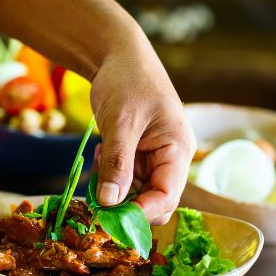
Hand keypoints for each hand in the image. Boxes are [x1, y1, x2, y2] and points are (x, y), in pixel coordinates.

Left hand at [89, 32, 195, 223]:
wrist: (116, 56)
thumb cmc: (127, 81)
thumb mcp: (121, 123)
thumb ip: (118, 164)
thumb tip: (110, 204)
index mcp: (178, 150)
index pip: (167, 196)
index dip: (142, 212)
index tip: (112, 219)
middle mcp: (169, 159)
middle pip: (152, 200)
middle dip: (125, 203)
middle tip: (97, 196)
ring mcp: (152, 158)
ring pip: (134, 193)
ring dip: (113, 187)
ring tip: (101, 157)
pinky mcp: (135, 155)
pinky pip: (122, 179)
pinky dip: (108, 175)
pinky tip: (102, 151)